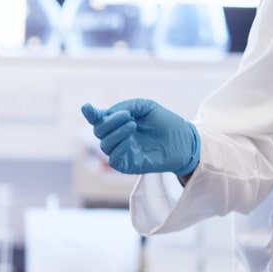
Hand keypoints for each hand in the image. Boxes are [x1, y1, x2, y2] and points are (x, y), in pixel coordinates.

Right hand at [80, 98, 200, 175]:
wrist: (184, 140)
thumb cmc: (166, 123)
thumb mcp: (147, 107)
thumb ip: (126, 106)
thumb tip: (107, 113)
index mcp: (119, 122)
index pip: (99, 119)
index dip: (91, 113)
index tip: (87, 107)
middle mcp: (118, 137)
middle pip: (99, 131)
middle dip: (109, 122)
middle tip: (128, 116)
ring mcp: (122, 151)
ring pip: (104, 145)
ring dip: (116, 133)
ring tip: (132, 125)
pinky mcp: (128, 165)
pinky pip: (113, 159)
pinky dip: (118, 148)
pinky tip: (129, 141)